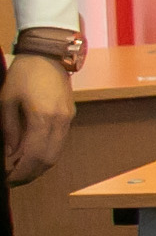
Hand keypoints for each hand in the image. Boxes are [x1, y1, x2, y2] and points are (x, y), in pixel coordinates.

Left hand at [3, 53, 74, 184]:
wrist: (49, 55)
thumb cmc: (24, 74)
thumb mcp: (7, 101)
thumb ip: (8, 129)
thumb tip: (8, 154)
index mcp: (43, 118)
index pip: (33, 156)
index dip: (19, 172)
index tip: (7, 179)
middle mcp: (60, 122)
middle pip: (47, 160)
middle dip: (29, 174)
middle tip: (12, 180)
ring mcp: (67, 120)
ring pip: (55, 154)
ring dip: (38, 167)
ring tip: (20, 170)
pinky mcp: (69, 117)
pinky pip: (59, 143)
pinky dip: (45, 155)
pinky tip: (31, 154)